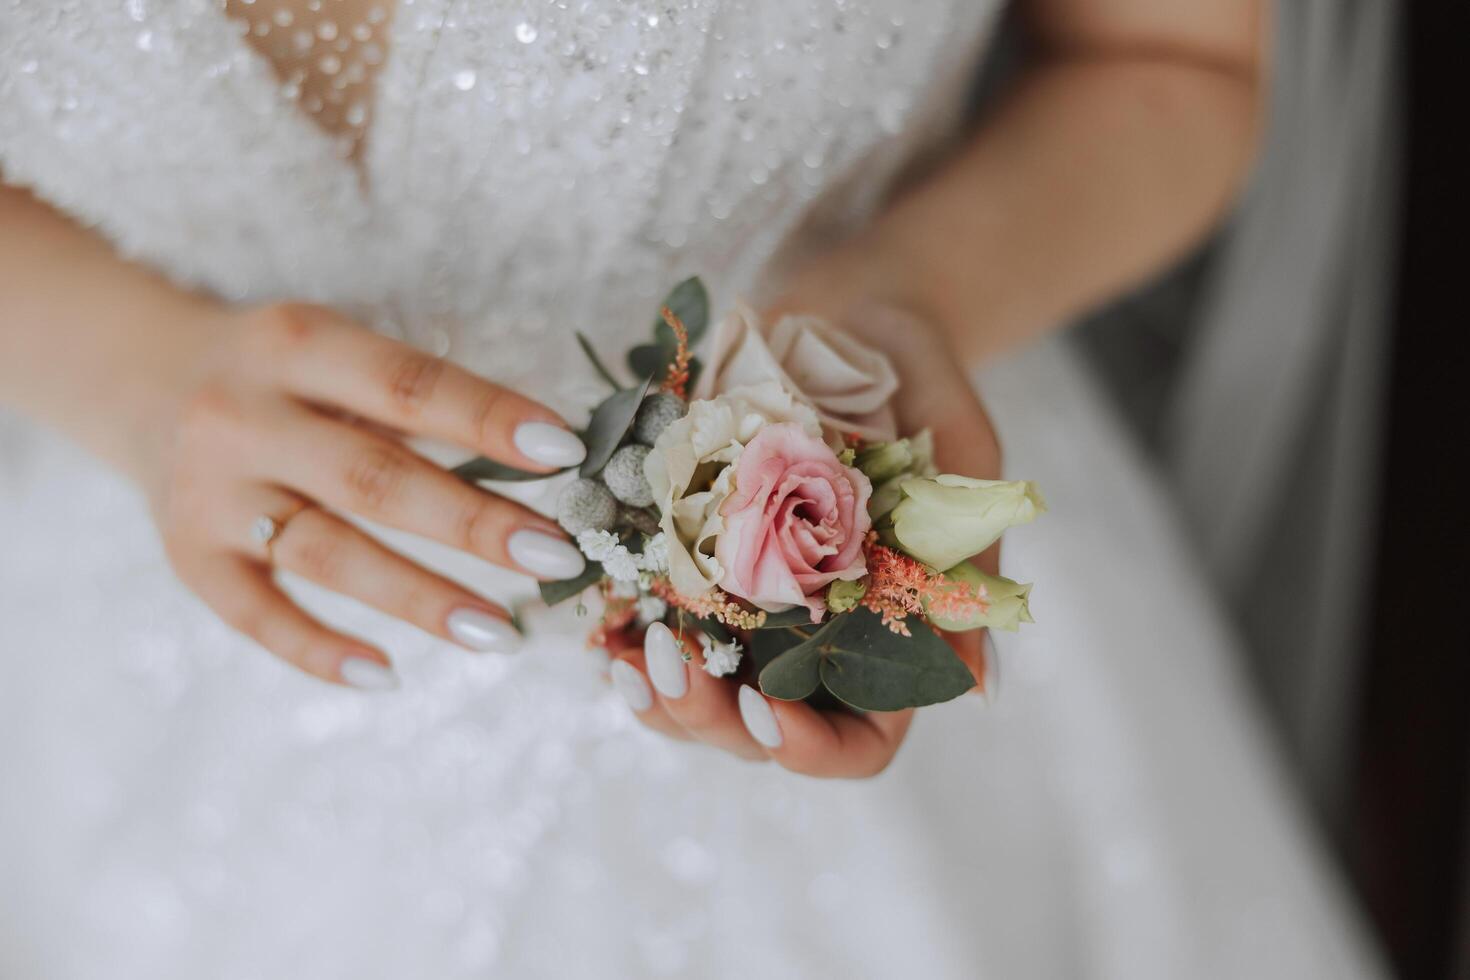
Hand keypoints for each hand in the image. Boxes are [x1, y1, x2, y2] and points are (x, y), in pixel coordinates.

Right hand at [141, 303, 588, 687]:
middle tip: (557, 555)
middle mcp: (243, 417)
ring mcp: (210, 493)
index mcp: (295, 345)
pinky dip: (318, 650)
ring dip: (421, 598)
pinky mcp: (187, 556)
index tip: (566, 452)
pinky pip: (256, 614)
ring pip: (327, 555)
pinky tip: (387, 673)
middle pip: (374, 480)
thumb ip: (414, 398)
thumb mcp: (332, 350)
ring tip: (502, 631)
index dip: (487, 418)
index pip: (406, 385)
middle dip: (473, 523)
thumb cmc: (281, 371)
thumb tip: (545, 457)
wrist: (140, 377)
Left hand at [609, 301, 1002, 776]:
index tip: (765, 709)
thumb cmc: (920, 374)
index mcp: (888, 633)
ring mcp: (747, 602)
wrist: (851, 304)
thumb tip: (979, 688)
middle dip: (710, 719)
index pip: (861, 740)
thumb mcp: (963, 458)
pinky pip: (653, 617)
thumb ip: (970, 563)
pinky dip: (624, 629)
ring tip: (623, 654)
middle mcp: (813, 633)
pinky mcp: (693, 555)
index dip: (813, 750)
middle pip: (762, 729)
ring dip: (657, 690)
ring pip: (698, 692)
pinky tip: (598, 616)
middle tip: (666, 666)